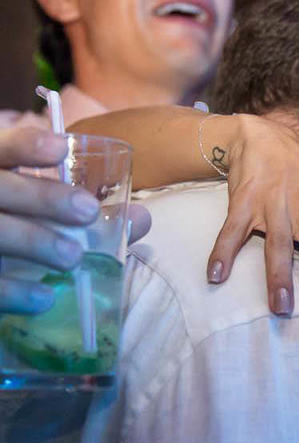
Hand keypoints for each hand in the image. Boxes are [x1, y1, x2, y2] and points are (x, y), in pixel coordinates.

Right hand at [0, 128, 101, 312]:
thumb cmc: (18, 235)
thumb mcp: (42, 217)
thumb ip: (83, 214)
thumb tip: (141, 218)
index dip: (23, 146)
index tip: (60, 148)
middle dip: (41, 196)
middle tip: (87, 209)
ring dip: (32, 241)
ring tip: (72, 257)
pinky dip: (13, 290)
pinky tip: (45, 297)